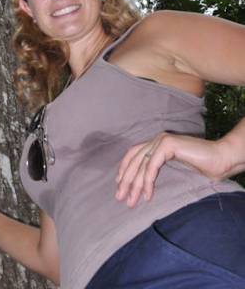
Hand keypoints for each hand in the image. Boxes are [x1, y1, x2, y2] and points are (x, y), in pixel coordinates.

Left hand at [115, 132, 232, 207]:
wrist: (221, 159)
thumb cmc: (204, 167)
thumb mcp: (177, 169)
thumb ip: (162, 170)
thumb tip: (144, 186)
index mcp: (159, 143)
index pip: (135, 153)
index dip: (124, 168)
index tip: (119, 184)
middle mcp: (158, 139)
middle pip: (134, 160)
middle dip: (126, 180)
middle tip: (120, 198)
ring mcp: (162, 140)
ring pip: (141, 164)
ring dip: (134, 184)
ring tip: (131, 201)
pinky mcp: (168, 145)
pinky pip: (152, 165)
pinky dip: (147, 181)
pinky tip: (147, 195)